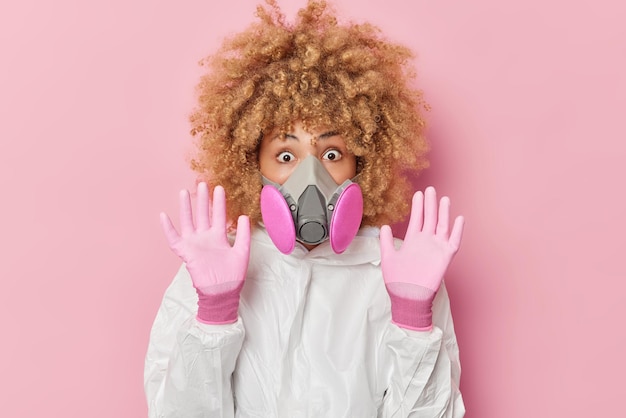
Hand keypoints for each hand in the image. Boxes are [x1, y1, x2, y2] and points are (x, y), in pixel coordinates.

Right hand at [160, 183, 250, 323]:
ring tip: (184, 192)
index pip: (219, 216)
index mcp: (219, 238)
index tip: (219, 188)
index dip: (219, 202)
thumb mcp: (242, 252)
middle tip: (202, 183)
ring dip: (186, 207)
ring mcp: (194, 244)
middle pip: (202, 214)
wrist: (222, 293)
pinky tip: (164, 216)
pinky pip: (174, 238)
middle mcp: (205, 238)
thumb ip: (244, 234)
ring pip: (188, 221)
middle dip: (202, 199)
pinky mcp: (185, 252)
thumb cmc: (233, 276)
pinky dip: (168, 228)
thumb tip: (244, 216)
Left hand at [380, 186, 463, 329]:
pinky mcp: (445, 257)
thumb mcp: (387, 258)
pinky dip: (457, 230)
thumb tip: (384, 226)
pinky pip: (453, 241)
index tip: (418, 193)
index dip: (418, 206)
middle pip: (430, 218)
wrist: (407, 298)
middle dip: (430, 204)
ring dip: (443, 213)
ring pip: (442, 226)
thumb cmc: (397, 281)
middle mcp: (426, 242)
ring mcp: (436, 248)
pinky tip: (458, 218)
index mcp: (413, 241)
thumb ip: (386, 242)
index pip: (417, 219)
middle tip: (430, 189)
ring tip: (444, 199)